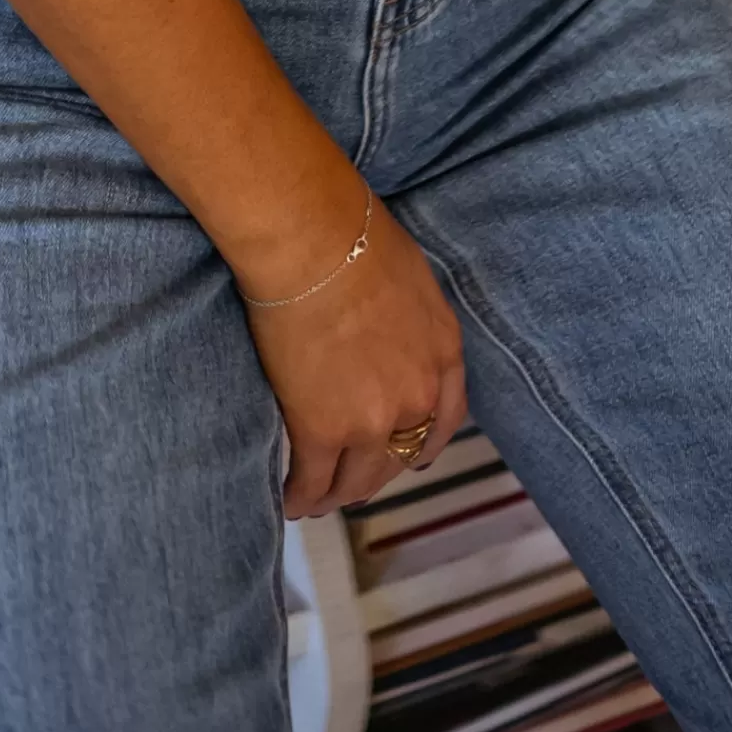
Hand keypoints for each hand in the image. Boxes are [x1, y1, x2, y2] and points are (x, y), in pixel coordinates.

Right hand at [241, 197, 468, 516]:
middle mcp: (418, 397)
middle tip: (348, 479)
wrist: (313, 240)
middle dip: (373, 473)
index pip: (443, 420)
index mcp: (444, 354)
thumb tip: (389, 322)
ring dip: (336, 493)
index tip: (403, 454)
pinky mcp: (323, 431)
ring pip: (357, 481)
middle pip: (398, 458)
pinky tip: (287, 498)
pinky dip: (299, 495)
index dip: (419, 443)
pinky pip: (311, 480)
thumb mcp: (410, 275)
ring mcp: (372, 421)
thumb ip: (409, 316)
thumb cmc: (354, 233)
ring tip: (314, 497)